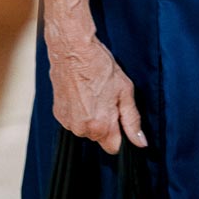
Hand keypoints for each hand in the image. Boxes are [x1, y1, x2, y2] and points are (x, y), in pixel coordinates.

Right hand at [48, 32, 146, 154]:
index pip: (114, 148)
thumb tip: (141, 143)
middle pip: (99, 137)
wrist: (73, 49)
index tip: (119, 117)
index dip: (120, 134)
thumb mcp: (125, 91)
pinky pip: (73, 120)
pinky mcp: (58, 114)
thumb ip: (133, 120)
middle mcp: (82, 129)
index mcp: (100, 126)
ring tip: (92, 93)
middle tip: (106, 98)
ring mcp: (67, 123)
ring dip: (91, 117)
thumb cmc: (100, 66)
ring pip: (86, 129)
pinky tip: (81, 93)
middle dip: (105, 122)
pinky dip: (79, 111)